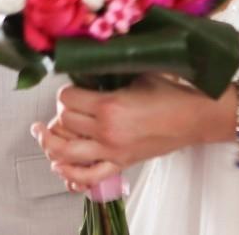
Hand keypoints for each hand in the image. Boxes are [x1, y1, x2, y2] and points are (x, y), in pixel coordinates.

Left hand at [30, 75, 215, 189]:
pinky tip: (60, 164)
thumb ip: (111, 72)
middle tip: (68, 107)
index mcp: (109, 105)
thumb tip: (90, 62)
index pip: (66, 99)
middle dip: (61, 112)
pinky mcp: (121, 164)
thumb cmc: (170, 92)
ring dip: (50, 143)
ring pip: (66, 152)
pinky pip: (88, 176)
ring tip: (43, 134)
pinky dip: (70, 174)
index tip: (72, 88)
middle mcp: (106, 130)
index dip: (65, 92)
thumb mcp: (138, 73)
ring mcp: (112, 151)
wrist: (195, 117)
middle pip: (64, 122)